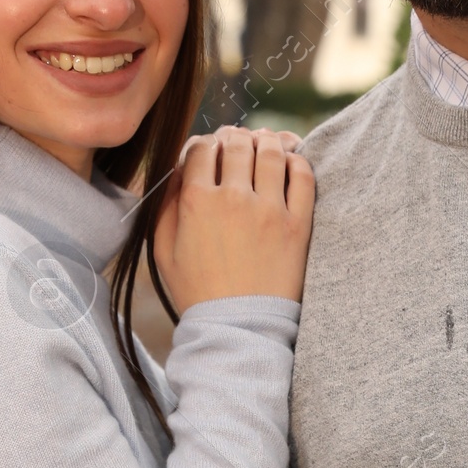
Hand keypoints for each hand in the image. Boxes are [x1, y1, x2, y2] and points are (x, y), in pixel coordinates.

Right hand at [152, 127, 313, 311]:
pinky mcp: (297, 225)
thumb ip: (166, 206)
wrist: (237, 329)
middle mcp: (232, 199)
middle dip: (235, 138)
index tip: (210, 153)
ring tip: (264, 148)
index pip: (201, 148)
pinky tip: (290, 165)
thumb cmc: (197, 293)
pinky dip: (296, 161)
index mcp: (196, 202)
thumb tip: (177, 172)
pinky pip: (303, 176)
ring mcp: (268, 210)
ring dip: (266, 142)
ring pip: (270, 152)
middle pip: (237, 143)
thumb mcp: (164, 251)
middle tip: (238, 146)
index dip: (205, 144)